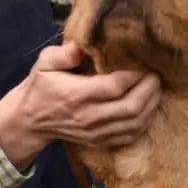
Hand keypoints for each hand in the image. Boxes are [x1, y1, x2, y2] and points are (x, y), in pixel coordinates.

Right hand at [0, 41, 161, 169]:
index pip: (115, 86)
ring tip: (156, 88)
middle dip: (150, 88)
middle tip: (156, 74)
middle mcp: (89, 116)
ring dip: (151, 105)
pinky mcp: (100, 142)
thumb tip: (84, 44)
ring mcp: (96, 132)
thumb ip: (64, 53)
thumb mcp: (45, 64)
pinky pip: (131, 136)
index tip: (143, 62)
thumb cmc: (41, 87)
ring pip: (135, 123)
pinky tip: (149, 107)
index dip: (135, 74)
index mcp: (77, 95)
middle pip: (131, 106)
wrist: (31, 120)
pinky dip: (145, 121)